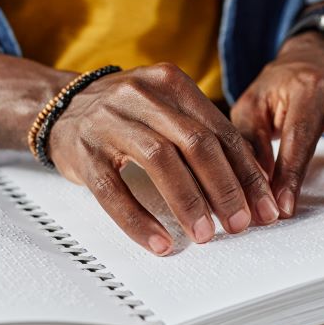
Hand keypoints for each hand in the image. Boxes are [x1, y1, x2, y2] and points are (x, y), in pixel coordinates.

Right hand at [49, 63, 281, 254]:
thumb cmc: (125, 114)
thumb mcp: (166, 108)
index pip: (220, 131)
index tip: (263, 206)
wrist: (60, 106)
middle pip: (195, 143)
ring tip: (204, 234)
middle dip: (224, 189)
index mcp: (170, 82)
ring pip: (159, 162)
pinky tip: (159, 242)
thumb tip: (250, 184)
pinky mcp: (83, 152)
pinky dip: (139, 220)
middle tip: (240, 223)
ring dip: (188, 202)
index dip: (247, 173)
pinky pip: (114, 191)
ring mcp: (108, 122)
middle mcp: (141, 96)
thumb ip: (204, 135)